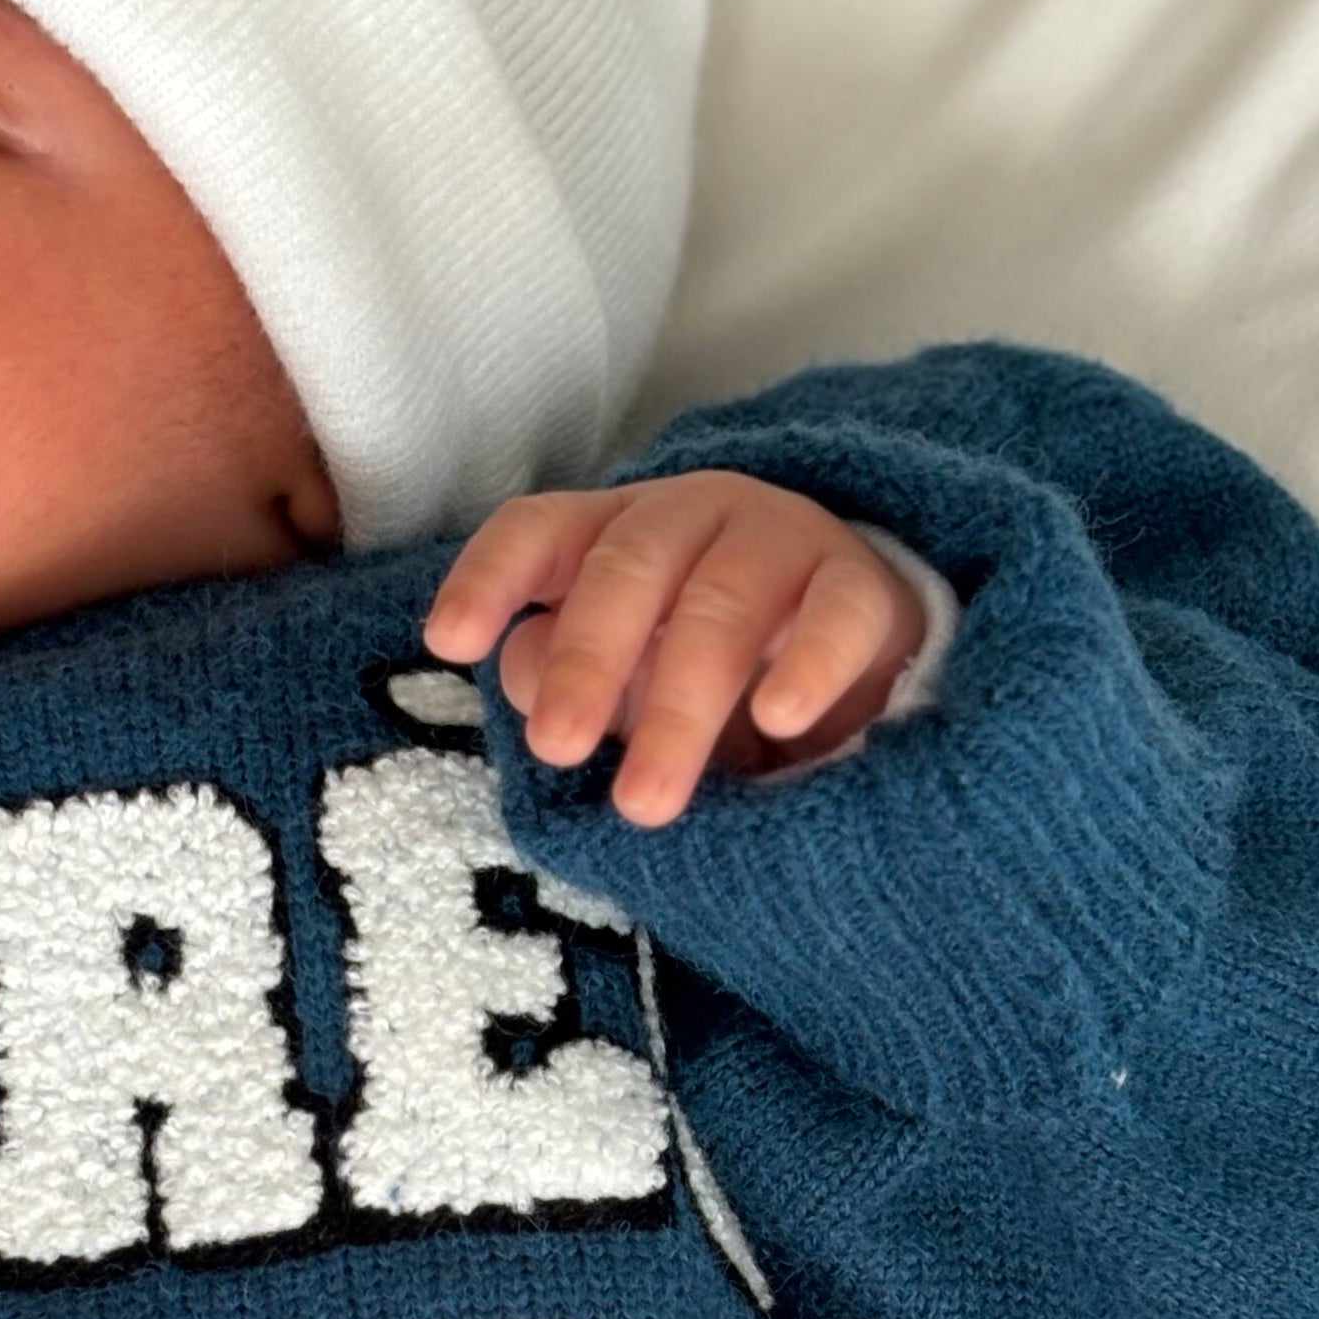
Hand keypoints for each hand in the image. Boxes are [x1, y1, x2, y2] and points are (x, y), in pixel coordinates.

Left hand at [422, 470, 929, 826]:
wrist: (860, 648)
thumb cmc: (708, 664)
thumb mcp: (623, 676)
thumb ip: (562, 673)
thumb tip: (523, 675)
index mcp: (614, 534)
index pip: (538, 530)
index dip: (490, 577)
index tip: (453, 642)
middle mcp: (691, 517)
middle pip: (625, 571)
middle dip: (586, 662)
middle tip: (556, 748)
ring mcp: (782, 540)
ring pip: (722, 605)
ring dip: (681, 704)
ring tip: (647, 800)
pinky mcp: (865, 587)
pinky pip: (837, 615)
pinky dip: (808, 664)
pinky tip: (778, 719)